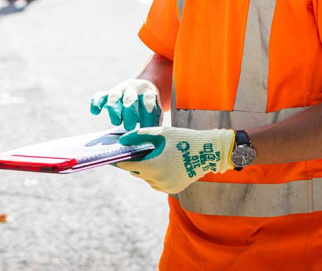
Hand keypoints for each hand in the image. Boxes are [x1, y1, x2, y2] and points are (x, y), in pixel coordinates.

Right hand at [90, 78, 161, 129]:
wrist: (142, 90)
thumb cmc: (149, 109)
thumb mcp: (156, 113)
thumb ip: (153, 125)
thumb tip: (148, 142)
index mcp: (148, 93)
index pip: (149, 104)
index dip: (147, 118)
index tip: (145, 132)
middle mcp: (133, 89)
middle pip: (130, 99)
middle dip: (129, 114)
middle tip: (129, 127)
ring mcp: (119, 90)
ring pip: (114, 97)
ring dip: (114, 110)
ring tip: (116, 123)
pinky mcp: (107, 94)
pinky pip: (99, 96)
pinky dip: (96, 103)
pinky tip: (95, 112)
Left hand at [115, 127, 234, 193]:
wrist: (208, 152)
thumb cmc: (183, 138)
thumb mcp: (160, 133)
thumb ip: (139, 136)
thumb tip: (122, 140)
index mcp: (153, 166)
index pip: (129, 166)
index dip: (121, 161)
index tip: (113, 157)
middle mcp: (158, 180)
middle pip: (137, 173)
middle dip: (135, 163)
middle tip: (134, 153)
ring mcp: (166, 187)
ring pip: (147, 179)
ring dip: (146, 170)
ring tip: (151, 156)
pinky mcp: (173, 190)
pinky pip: (157, 183)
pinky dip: (155, 175)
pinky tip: (162, 163)